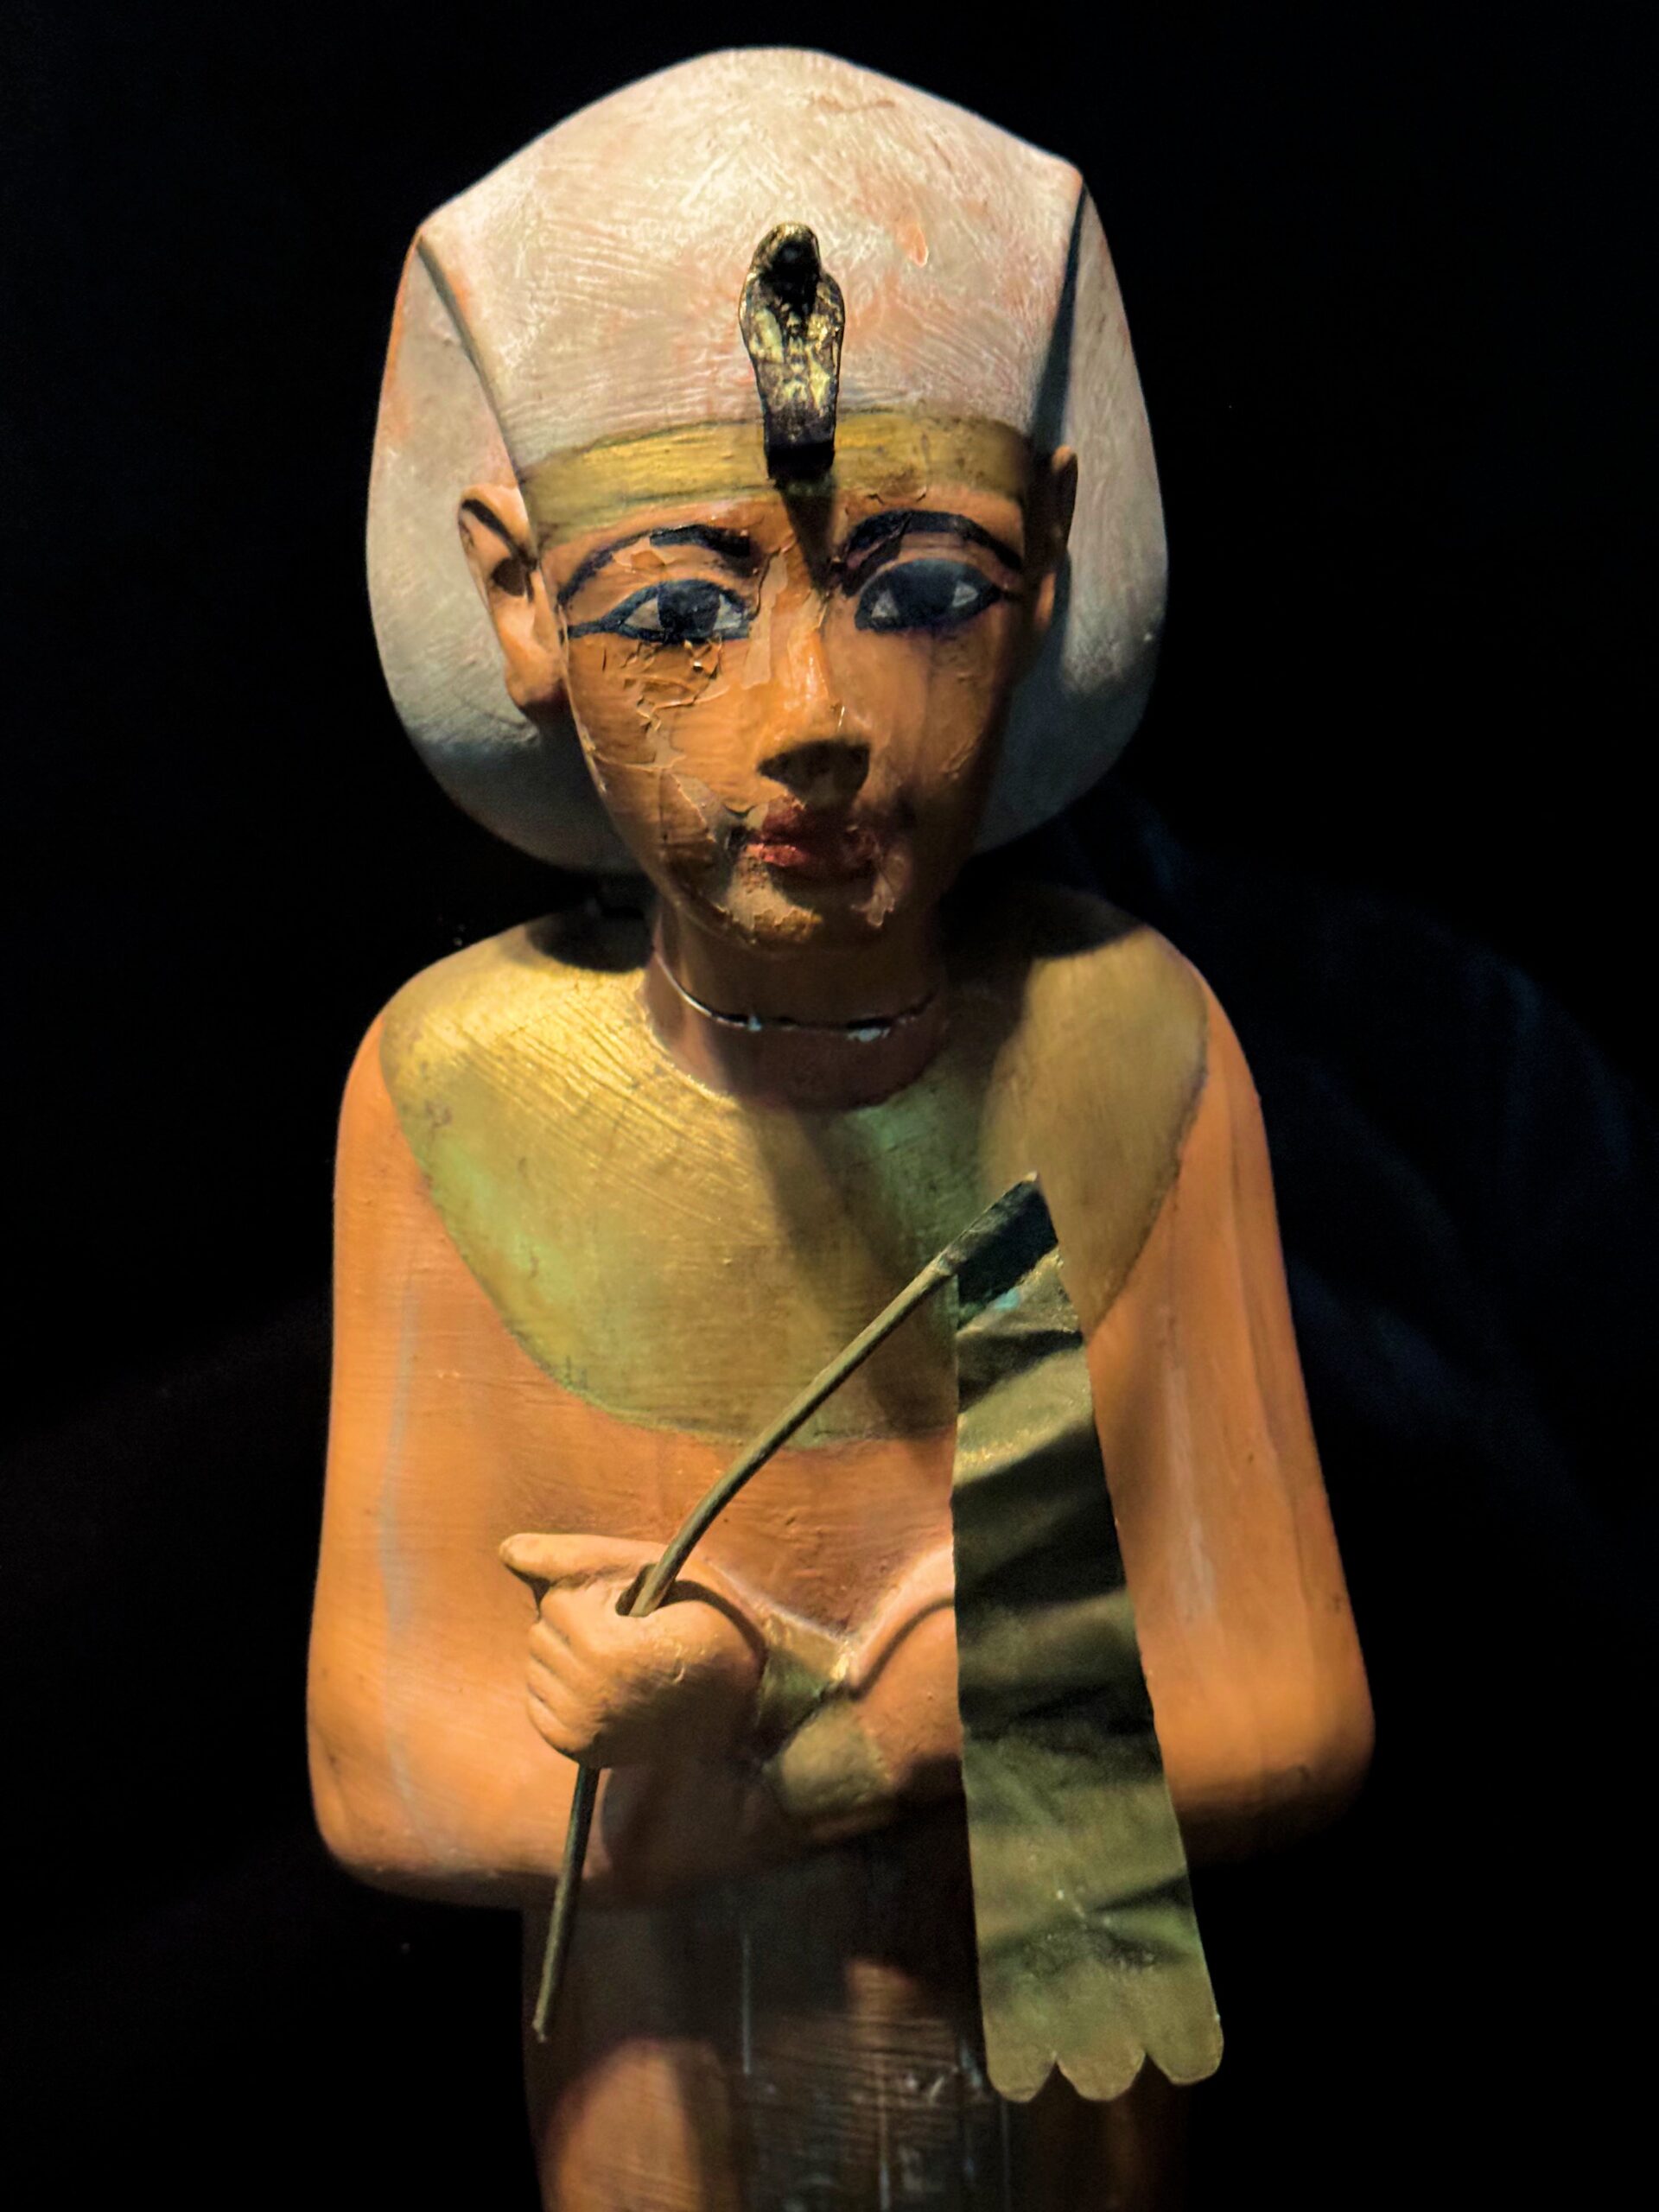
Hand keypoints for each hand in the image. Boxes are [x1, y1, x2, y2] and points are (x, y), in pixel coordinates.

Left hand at [499, 1533, 763, 1767]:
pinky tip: (604, 1685)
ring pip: (536, 1665)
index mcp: (611, 1654)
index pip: (556, 1600)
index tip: (638, 1610)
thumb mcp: (651, 1569)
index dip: (596, 1593)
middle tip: (631, 1635)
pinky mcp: (578, 1751)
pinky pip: (536, 1701)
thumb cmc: (702, 1618)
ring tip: (619, 1661)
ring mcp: (584, 1733)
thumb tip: (506, 1550)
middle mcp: (592, 1701)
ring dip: (568, 1654)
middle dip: (578, 1622)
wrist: (743, 1699)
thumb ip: (576, 1557)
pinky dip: (561, 1687)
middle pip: (541, 1633)